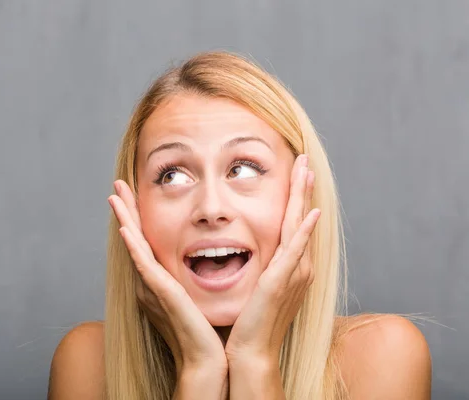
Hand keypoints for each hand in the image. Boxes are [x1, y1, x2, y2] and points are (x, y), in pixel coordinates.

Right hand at [108, 180, 227, 376]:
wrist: (207, 360)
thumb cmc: (206, 331)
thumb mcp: (200, 295)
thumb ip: (195, 276)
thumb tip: (212, 258)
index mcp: (160, 279)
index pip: (147, 239)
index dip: (138, 215)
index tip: (135, 192)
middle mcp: (151, 280)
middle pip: (135, 237)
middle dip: (127, 210)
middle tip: (118, 184)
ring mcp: (153, 287)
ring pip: (135, 245)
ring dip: (125, 218)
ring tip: (115, 195)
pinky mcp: (160, 294)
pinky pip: (144, 265)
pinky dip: (133, 246)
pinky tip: (125, 228)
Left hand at [224, 154, 320, 366]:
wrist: (251, 351)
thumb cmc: (251, 322)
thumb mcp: (256, 287)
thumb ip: (260, 268)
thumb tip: (251, 251)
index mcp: (289, 267)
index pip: (294, 224)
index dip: (296, 198)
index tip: (296, 173)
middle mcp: (297, 267)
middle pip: (301, 219)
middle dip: (303, 188)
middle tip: (304, 160)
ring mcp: (292, 274)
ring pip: (299, 227)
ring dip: (303, 198)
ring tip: (306, 171)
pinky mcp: (281, 281)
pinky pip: (295, 251)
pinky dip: (304, 231)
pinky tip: (311, 213)